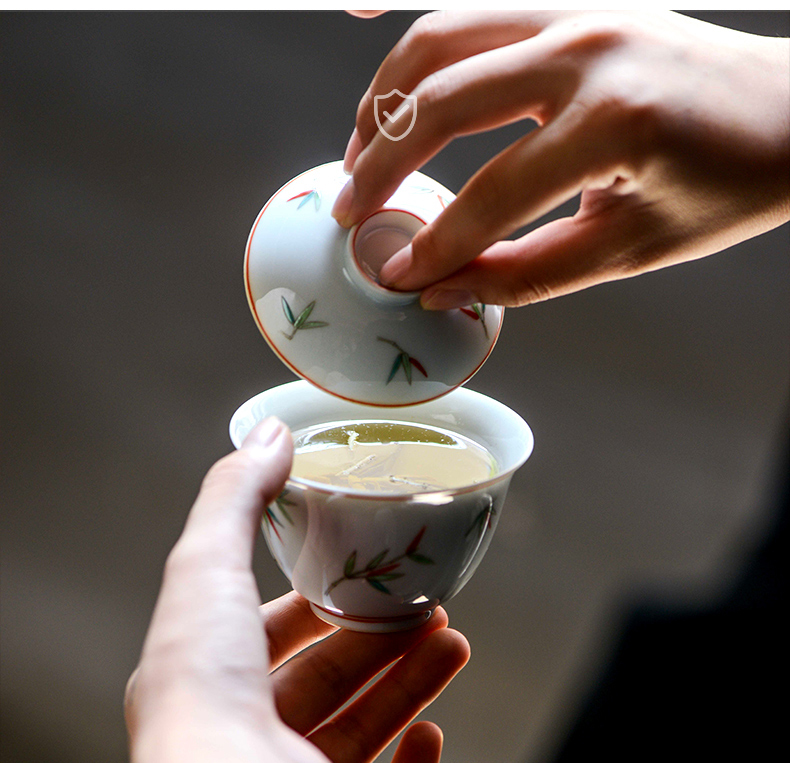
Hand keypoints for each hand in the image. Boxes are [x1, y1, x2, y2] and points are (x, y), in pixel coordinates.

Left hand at [125, 417, 469, 762]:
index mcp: (201, 686)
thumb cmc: (206, 692)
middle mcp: (235, 743)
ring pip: (356, 736)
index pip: (264, 637)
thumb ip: (234, 499)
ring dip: (406, 689)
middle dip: (378, 642)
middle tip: (431, 609)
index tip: (366, 577)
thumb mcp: (206, 571)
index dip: (314, 605)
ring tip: (456, 644)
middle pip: (321, 683)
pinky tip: (434, 737)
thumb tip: (271, 434)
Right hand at [334, 10, 789, 306]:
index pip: (490, 196)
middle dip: (379, 164)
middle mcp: (587, 48)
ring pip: (441, 36)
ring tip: (359, 154)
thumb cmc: (726, 183)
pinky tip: (385, 71)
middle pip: (442, 101)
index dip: (433, 246)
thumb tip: (445, 287)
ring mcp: (578, 9)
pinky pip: (472, 8)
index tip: (395, 277)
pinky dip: (420, 45)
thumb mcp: (629, 248)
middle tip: (350, 213)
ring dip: (385, 96)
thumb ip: (526, 273)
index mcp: (613, 121)